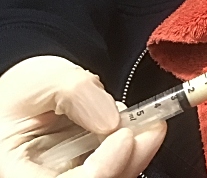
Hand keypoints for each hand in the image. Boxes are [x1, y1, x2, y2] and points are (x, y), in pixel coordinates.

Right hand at [0, 56, 166, 177]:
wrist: (30, 95)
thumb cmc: (26, 90)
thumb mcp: (46, 79)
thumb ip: (77, 93)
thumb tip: (111, 120)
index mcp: (14, 168)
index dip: (104, 164)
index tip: (125, 134)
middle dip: (128, 157)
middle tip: (152, 126)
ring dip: (135, 154)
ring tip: (147, 122)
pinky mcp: (85, 174)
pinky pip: (114, 171)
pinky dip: (132, 152)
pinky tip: (138, 128)